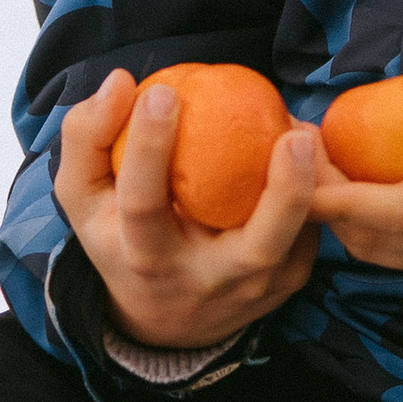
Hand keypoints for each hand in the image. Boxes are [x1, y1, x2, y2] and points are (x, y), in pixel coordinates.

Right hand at [55, 67, 321, 351]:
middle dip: (283, 193)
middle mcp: (204, 281)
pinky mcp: (287, 282)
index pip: (144, 204)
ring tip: (305, 133)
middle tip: (292, 135)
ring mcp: (254, 288)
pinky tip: (309, 149)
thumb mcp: (85, 195)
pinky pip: (311, 233)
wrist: (163, 318)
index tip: (161, 91)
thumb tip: (120, 82)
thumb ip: (87, 135)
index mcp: (145, 257)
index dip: (149, 148)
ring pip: (298, 240)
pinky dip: (317, 190)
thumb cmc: (119, 236)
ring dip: (312, 186)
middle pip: (256, 246)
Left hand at [306, 39, 402, 286]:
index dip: (340, 190)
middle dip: (317, 193)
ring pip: (367, 247)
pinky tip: (341, 180)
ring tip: (308, 156)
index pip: (398, 210)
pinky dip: (351, 220)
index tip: (300, 151)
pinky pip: (381, 250)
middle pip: (367, 233)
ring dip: (330, 209)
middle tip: (289, 139)